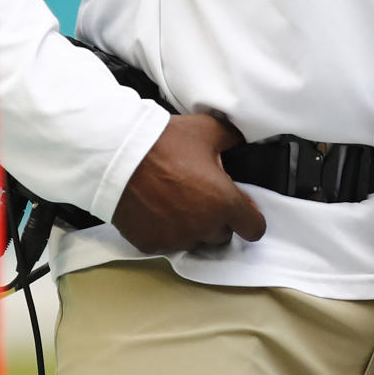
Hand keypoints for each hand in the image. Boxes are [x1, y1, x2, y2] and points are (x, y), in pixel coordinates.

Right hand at [111, 114, 266, 254]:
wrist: (119, 156)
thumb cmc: (165, 142)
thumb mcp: (208, 129)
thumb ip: (233, 139)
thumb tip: (241, 142)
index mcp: (224, 202)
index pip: (254, 228)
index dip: (250, 217)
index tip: (242, 208)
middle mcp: (203, 226)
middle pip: (223, 234)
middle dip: (218, 217)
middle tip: (202, 193)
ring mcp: (177, 239)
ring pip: (196, 240)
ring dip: (193, 225)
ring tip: (178, 198)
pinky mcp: (152, 245)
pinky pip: (168, 242)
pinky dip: (167, 229)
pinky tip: (158, 207)